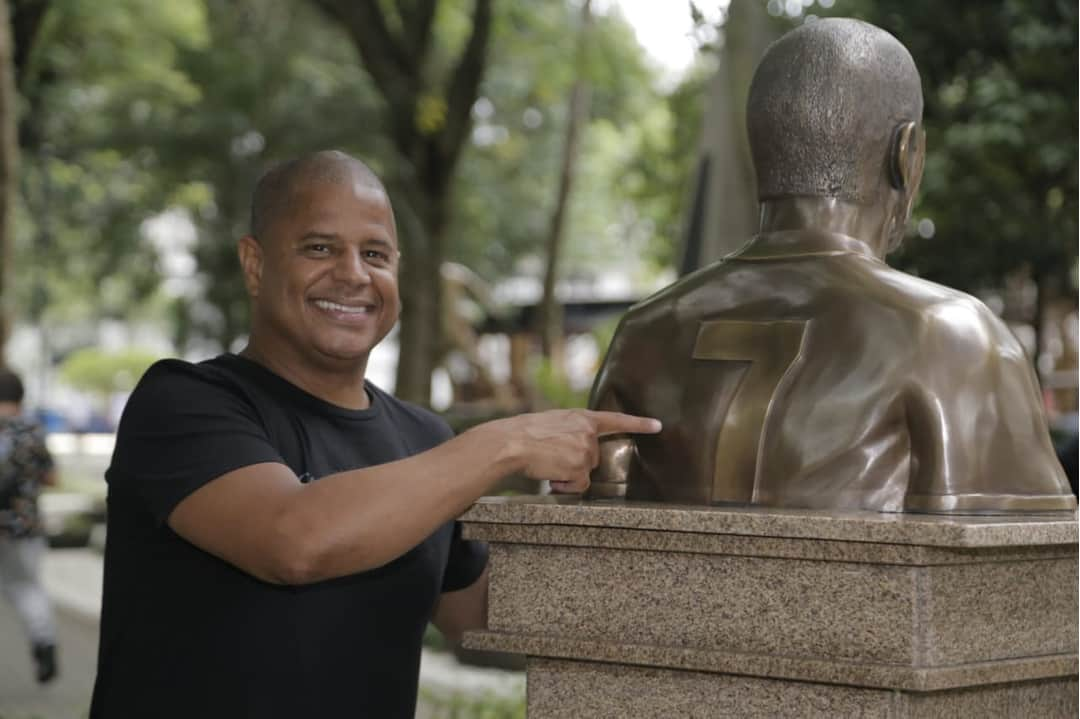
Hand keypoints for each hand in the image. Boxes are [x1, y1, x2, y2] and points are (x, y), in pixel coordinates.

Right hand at [496, 410, 660, 493]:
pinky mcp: (580, 467)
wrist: (511, 442)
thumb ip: (571, 430)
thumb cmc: (524, 433)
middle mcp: (587, 432)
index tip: (658, 425)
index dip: (639, 423)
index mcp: (581, 417)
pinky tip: (550, 476)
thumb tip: (572, 448)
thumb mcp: (552, 422)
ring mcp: (585, 449)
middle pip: (592, 458)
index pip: (616, 420)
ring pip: (584, 473)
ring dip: (567, 475)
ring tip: (546, 465)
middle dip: (575, 464)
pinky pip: (577, 486)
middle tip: (551, 458)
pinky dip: (564, 486)